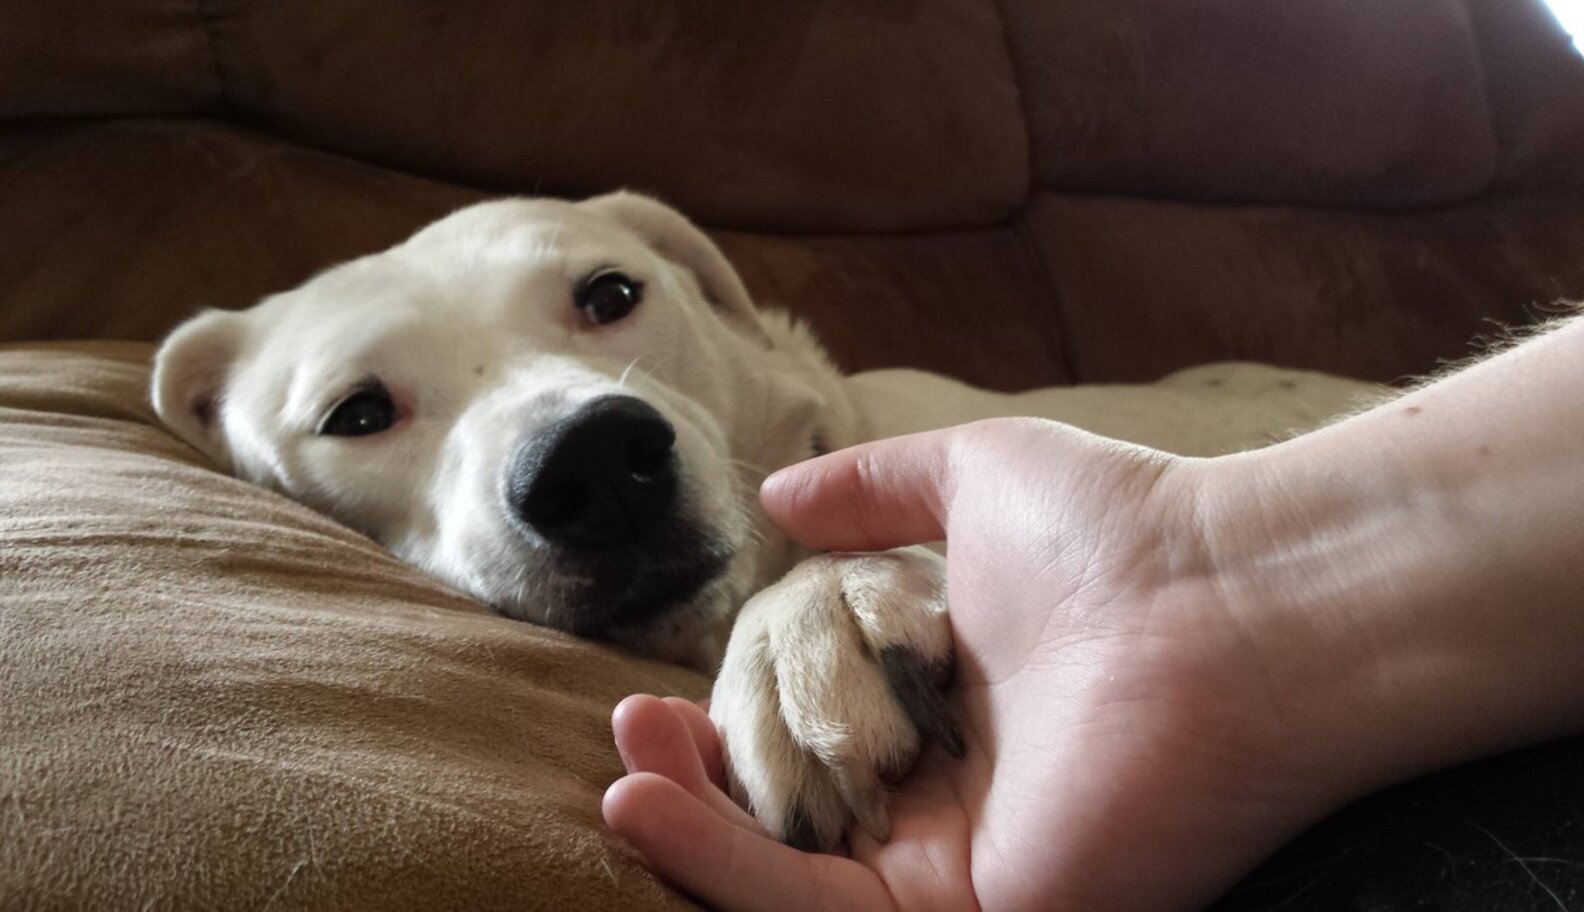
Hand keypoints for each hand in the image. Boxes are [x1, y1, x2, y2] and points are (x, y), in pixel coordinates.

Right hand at [605, 418, 1354, 910]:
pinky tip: (645, 804)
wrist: (1233, 599)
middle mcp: (956, 802)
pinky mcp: (976, 911)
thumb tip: (777, 496)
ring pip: (793, 876)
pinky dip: (725, 867)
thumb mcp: (970, 480)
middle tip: (634, 729)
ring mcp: (965, 868)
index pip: (814, 738)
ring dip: (696, 835)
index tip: (665, 681)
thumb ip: (873, 492)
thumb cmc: (1123, 529)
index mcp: (953, 713)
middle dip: (706, 782)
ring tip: (623, 776)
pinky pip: (820, 909)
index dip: (735, 719)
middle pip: (794, 816)